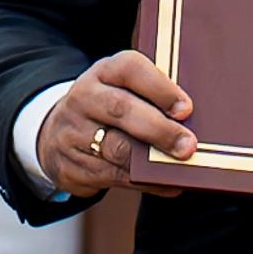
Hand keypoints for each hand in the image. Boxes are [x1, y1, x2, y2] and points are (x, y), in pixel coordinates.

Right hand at [36, 50, 192, 197]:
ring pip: (115, 148)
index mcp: (103, 72)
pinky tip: (168, 183)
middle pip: (121, 109)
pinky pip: (111, 176)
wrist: (57, 134)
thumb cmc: (108, 108)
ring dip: (151, 160)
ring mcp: (72, 132)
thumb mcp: (123, 89)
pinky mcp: (70, 165)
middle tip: (187, 145)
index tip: (186, 109)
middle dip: (159, 129)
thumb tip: (196, 121)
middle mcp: (84, 97)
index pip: (130, 69)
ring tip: (180, 166)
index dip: (160, 88)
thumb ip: (153, 97)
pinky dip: (145, 182)